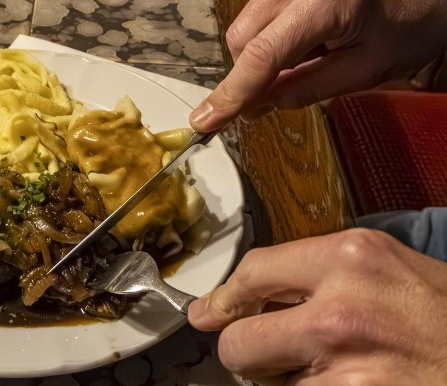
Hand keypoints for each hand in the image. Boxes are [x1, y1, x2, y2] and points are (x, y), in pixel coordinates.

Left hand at [188, 229, 446, 384]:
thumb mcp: (388, 267)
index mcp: (349, 257)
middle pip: (238, 341)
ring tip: (332, 371)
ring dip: (282, 383)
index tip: (208, 313)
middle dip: (246, 351)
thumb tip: (241, 296)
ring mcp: (345, 368)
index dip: (223, 298)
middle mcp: (339, 309)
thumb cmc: (444, 315)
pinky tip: (346, 384)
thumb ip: (315, 274)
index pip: (251, 272)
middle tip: (269, 353)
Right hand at [189, 0, 446, 131]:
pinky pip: (263, 7)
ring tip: (312, 55)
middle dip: (253, 72)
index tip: (204, 121)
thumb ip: (306, 89)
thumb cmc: (420, 23)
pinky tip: (310, 35)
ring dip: (265, 51)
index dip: (231, 93)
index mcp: (328, 0)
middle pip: (242, 38)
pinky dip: (276, 31)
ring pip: (247, 23)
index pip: (261, 55)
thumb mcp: (368, 71)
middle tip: (277, 96)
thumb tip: (258, 106)